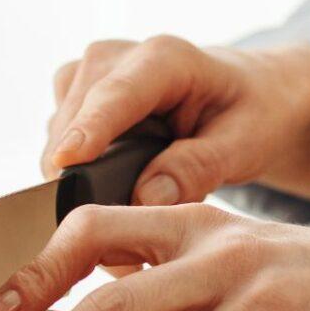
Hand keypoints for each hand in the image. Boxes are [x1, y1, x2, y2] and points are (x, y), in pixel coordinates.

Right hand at [45, 38, 309, 204]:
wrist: (249, 94)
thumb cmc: (253, 113)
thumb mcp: (246, 143)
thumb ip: (198, 168)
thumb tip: (144, 198)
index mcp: (165, 58)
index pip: (116, 95)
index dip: (88, 129)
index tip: (65, 163)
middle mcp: (115, 57)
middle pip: (75, 125)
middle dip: (84, 184)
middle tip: (120, 253)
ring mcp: (87, 75)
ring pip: (58, 140)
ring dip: (78, 185)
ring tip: (125, 219)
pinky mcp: (72, 97)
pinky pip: (56, 145)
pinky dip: (76, 177)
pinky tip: (115, 191)